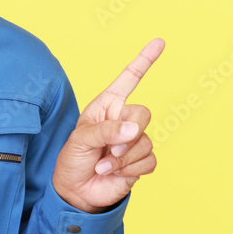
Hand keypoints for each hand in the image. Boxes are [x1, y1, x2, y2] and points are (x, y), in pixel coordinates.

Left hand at [51, 38, 163, 212]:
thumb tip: (134, 131)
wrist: (76, 191)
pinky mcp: (141, 162)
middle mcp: (123, 119)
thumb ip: (106, 131)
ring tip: (103, 164)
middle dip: (127, 133)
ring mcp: (134, 141)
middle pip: (143, 114)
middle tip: (109, 149)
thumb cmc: (73, 159)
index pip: (129, 79)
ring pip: (146, 141)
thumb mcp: (81, 140)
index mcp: (107, 105)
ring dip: (122, 157)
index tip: (159, 42)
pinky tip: (113, 173)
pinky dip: (130, 169)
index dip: (144, 60)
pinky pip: (150, 160)